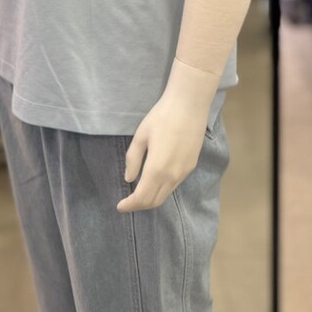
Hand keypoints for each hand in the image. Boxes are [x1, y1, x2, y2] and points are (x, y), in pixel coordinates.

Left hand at [117, 78, 211, 212]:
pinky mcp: (191, 165)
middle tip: (127, 202)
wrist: (190, 105)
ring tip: (139, 193)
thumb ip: (133, 159)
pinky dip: (162, 189)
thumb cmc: (162, 116)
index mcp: (157, 169)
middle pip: (155, 201)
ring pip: (166, 194)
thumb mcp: (141, 136)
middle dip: (139, 205)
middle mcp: (172, 176)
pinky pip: (174, 184)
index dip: (129, 205)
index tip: (120, 206)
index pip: (142, 198)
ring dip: (152, 198)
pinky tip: (155, 180)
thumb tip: (128, 178)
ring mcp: (184, 172)